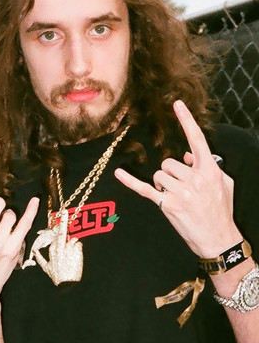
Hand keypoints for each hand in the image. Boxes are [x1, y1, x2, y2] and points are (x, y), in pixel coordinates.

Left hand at [114, 100, 240, 256]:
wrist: (219, 238)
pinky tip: (119, 173)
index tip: (176, 104)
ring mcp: (181, 192)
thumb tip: (188, 156)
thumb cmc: (221, 210)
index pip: (197, 139)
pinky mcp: (168, 205)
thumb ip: (206, 166)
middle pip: (169, 162)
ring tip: (176, 197)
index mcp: (210, 170)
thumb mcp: (223, 184)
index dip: (187, 120)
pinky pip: (144, 188)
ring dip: (163, 184)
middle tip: (181, 189)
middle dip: (171, 173)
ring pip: (159, 174)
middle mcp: (195, 179)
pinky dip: (130, 181)